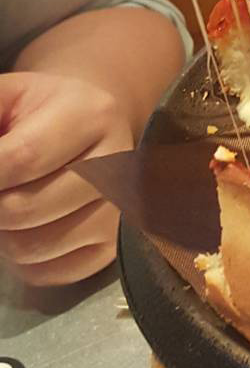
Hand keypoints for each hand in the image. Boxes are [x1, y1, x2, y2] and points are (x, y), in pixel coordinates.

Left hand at [0, 71, 132, 286]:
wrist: (95, 125)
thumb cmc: (44, 110)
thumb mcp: (11, 95)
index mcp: (92, 116)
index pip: (21, 157)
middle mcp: (117, 165)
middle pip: (24, 208)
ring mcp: (119, 211)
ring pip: (33, 245)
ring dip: (1, 234)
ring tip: (4, 203)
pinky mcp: (112, 247)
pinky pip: (47, 272)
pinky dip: (21, 259)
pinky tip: (23, 228)